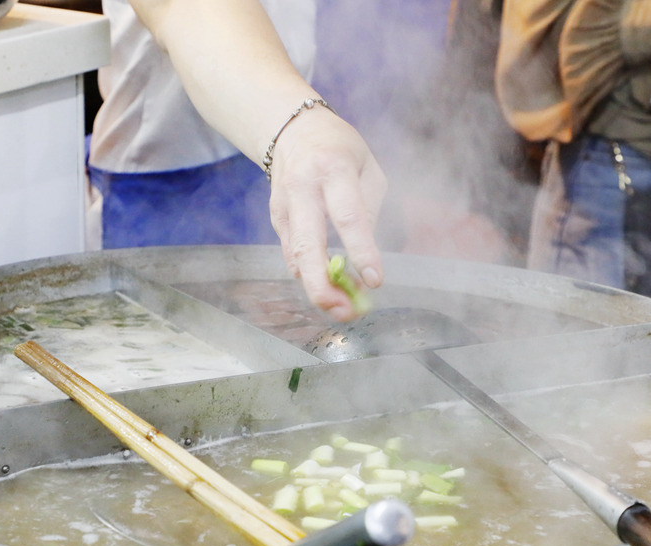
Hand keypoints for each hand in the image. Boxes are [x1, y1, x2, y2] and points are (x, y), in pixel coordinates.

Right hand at [266, 108, 386, 321]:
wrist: (292, 129)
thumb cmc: (340, 148)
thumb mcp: (368, 168)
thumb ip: (368, 210)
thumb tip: (364, 260)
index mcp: (333, 170)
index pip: (348, 217)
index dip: (362, 252)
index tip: (374, 281)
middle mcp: (302, 189)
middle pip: (309, 245)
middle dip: (324, 285)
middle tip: (345, 311)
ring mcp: (284, 206)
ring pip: (296, 256)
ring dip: (318, 288)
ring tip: (343, 308)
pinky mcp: (275, 219)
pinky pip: (292, 255)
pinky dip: (309, 275)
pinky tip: (327, 286)